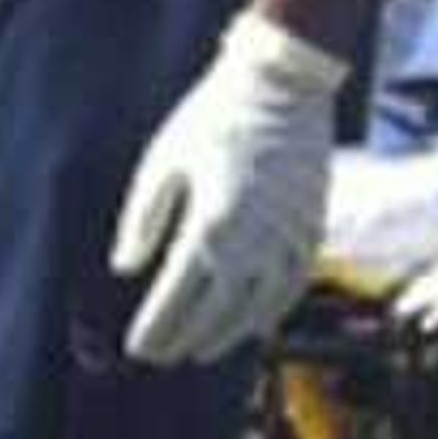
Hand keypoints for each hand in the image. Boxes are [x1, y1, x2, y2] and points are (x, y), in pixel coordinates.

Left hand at [111, 12, 345, 368]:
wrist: (282, 82)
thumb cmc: (213, 117)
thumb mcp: (161, 163)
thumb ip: (142, 221)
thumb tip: (125, 269)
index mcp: (211, 224)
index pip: (177, 297)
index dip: (156, 328)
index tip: (139, 348)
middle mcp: (254, 240)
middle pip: (215, 311)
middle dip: (184, 338)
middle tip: (161, 356)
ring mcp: (288, 236)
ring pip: (258, 307)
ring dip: (227, 334)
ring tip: (201, 349)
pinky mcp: (312, 227)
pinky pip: (295, 285)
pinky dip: (272, 312)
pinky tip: (253, 326)